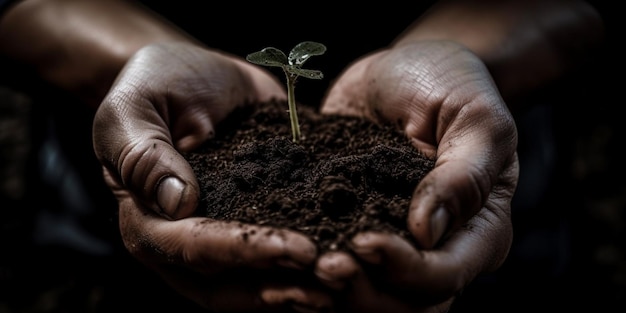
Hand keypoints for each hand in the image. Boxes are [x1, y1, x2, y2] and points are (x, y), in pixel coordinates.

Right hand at [93, 42, 332, 311]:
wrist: (193, 73)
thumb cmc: (153, 86)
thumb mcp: (134, 110)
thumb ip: (145, 155)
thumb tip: (181, 203)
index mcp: (149, 221)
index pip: (195, 249)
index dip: (247, 252)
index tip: (300, 250)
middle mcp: (185, 242)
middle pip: (227, 285)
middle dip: (281, 286)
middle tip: (334, 281)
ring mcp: (224, 234)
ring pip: (256, 282)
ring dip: (301, 287)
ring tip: (350, 280)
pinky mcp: (257, 219)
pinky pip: (280, 252)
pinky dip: (310, 261)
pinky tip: (349, 255)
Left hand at [317, 40, 517, 311]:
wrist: (408, 70)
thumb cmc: (452, 86)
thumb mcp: (474, 118)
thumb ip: (464, 175)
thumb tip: (428, 232)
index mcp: (478, 231)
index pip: (443, 276)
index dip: (404, 270)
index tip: (362, 240)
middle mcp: (436, 249)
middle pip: (404, 303)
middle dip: (362, 293)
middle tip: (321, 266)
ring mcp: (392, 242)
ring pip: (365, 296)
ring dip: (330, 294)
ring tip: (294, 271)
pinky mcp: (351, 226)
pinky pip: (333, 264)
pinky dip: (306, 275)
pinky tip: (278, 271)